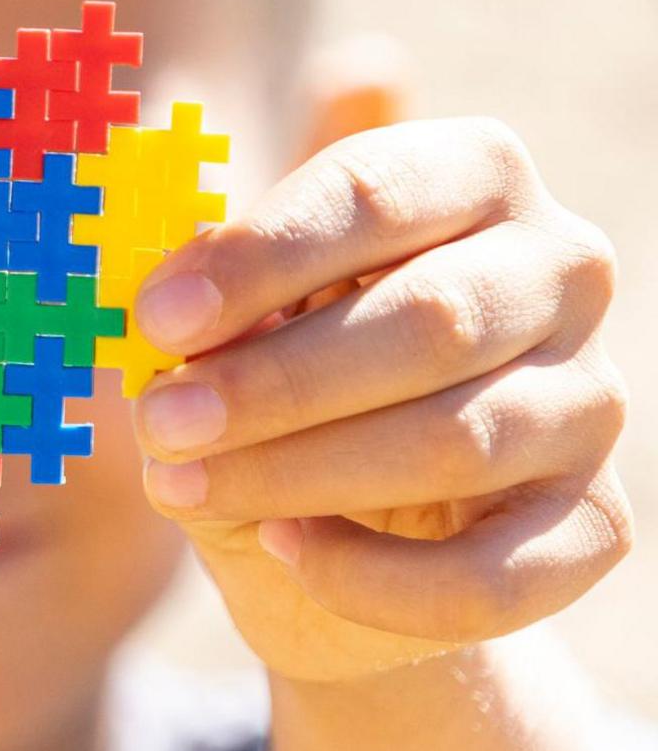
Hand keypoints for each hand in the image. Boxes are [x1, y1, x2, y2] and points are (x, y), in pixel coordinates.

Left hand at [131, 117, 630, 681]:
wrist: (331, 521)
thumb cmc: (273, 375)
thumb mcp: (230, 316)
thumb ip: (208, 284)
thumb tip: (170, 278)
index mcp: (470, 174)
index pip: (374, 191)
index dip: (260, 256)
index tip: (157, 316)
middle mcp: (559, 270)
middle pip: (429, 320)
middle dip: (275, 380)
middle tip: (160, 421)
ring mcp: (589, 399)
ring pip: (456, 442)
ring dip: (299, 471)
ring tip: (183, 484)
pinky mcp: (593, 524)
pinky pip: (490, 573)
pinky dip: (370, 577)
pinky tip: (283, 549)